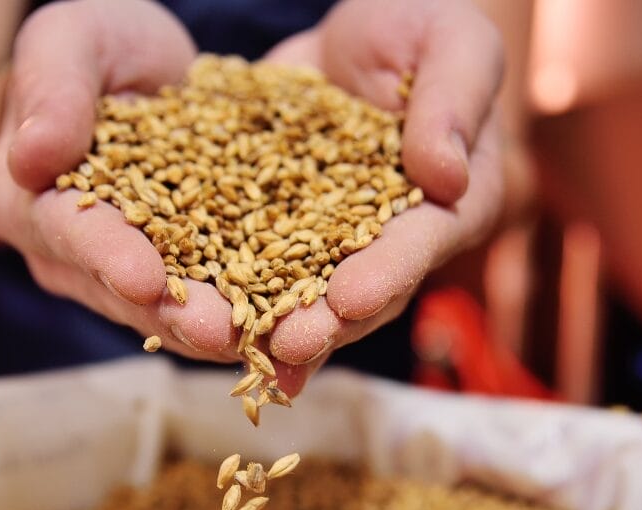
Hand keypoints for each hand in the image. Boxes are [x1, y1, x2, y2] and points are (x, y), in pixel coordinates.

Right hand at [0, 0, 240, 364]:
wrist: (142, 75)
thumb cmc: (96, 48)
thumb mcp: (71, 40)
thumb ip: (51, 88)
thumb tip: (31, 157)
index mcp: (26, 201)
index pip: (69, 231)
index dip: (107, 255)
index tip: (143, 278)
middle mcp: (69, 255)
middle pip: (123, 291)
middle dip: (173, 315)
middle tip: (219, 333)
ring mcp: (124, 275)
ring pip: (172, 312)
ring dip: (219, 329)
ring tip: (263, 341)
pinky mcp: (180, 278)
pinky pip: (215, 301)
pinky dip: (252, 313)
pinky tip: (291, 328)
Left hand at [261, 0, 505, 383]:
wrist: (360, 32)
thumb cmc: (423, 28)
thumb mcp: (453, 42)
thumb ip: (455, 100)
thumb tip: (446, 176)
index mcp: (448, 205)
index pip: (419, 245)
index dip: (386, 273)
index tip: (351, 298)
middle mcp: (391, 239)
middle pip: (360, 291)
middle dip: (323, 323)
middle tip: (286, 346)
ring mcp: (332, 241)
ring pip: (302, 292)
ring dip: (269, 324)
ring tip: (232, 345)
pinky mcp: (277, 225)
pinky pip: (249, 259)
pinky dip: (224, 291)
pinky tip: (187, 319)